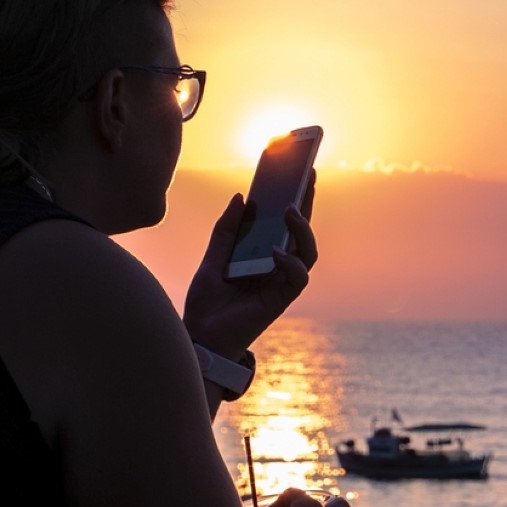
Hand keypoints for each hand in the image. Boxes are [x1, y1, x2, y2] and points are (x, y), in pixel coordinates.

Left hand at [182, 173, 317, 357]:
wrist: (199, 337)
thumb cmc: (207, 303)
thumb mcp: (212, 259)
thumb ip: (227, 230)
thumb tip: (240, 197)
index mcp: (262, 254)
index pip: (283, 222)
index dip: (293, 196)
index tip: (296, 169)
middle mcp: (277, 266)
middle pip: (301, 231)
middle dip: (306, 202)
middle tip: (307, 175)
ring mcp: (280, 282)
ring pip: (308, 252)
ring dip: (302, 229)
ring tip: (288, 210)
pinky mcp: (280, 300)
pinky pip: (297, 279)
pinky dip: (290, 263)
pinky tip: (275, 251)